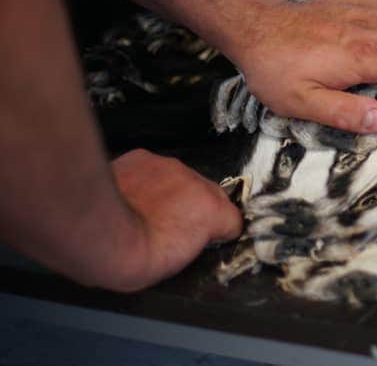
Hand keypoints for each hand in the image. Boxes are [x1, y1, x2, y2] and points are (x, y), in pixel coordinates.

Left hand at [107, 149, 241, 291]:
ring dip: (169, 192)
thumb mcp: (178, 263)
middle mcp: (195, 183)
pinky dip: (145, 180)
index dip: (218, 229)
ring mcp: (169, 167)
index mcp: (211, 212)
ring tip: (146, 212)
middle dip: (194, 207)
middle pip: (207, 192)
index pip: (231, 216)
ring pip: (179, 178)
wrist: (99, 233)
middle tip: (171, 227)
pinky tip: (131, 196)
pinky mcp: (143, 157)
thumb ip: (196, 241)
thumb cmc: (133, 256)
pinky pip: (151, 167)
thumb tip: (193, 237)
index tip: (207, 236)